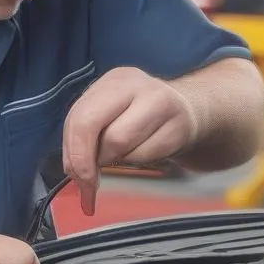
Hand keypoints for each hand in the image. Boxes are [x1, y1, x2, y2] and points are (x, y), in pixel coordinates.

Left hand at [62, 66, 196, 215]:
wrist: (190, 111)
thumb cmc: (141, 116)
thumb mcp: (111, 114)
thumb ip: (86, 134)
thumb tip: (74, 171)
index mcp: (112, 81)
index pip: (78, 116)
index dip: (73, 154)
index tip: (77, 179)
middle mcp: (133, 85)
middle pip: (92, 125)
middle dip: (86, 161)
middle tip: (90, 182)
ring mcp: (159, 101)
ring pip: (119, 143)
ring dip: (115, 159)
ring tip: (124, 155)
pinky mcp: (179, 126)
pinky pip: (145, 155)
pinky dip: (138, 161)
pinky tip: (145, 152)